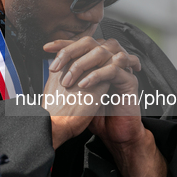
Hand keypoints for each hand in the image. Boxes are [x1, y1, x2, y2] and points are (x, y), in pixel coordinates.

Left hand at [46, 38, 176, 176]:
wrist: (113, 134)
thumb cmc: (95, 114)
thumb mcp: (76, 92)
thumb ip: (68, 76)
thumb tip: (50, 65)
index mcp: (98, 60)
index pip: (80, 44)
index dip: (63, 44)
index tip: (46, 48)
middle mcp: (110, 60)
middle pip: (90, 42)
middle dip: (70, 51)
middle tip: (55, 67)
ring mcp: (121, 69)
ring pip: (102, 51)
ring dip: (82, 63)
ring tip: (68, 80)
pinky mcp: (129, 80)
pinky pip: (113, 69)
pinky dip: (96, 75)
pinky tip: (83, 85)